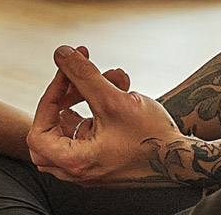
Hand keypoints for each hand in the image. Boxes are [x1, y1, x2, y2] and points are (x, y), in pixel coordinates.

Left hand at [27, 45, 196, 186]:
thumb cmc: (150, 135)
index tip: (67, 74)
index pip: (39, 130)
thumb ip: (84, 75)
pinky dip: (101, 106)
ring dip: (91, 95)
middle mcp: (78, 168)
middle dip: (68, 94)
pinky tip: (122, 89)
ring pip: (74, 124)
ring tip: (117, 77)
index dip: (49, 98)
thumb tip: (60, 53)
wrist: (181, 158)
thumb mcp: (114, 100)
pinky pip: (91, 128)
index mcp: (75, 162)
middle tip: (83, 71)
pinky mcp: (104, 156)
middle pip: (53, 127)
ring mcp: (91, 163)